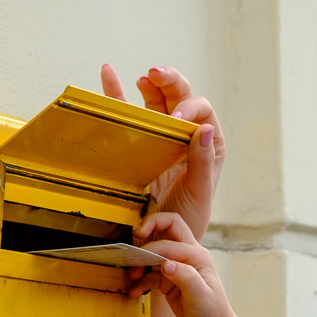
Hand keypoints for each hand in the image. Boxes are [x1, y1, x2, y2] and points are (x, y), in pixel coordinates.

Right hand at [100, 64, 224, 239]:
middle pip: (181, 97)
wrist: (162, 242)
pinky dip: (118, 92)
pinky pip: (128, 114)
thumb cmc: (186, 221)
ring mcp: (162, 138)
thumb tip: (205, 129)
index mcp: (207, 146)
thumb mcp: (198, 193)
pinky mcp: (139, 144)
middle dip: (170, 83)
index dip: (190, 107)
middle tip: (156, 75)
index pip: (203, 113)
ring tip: (144, 77)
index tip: (176, 118)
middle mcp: (186, 137)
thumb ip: (201, 162)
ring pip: (157, 100)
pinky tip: (108, 73)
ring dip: (150, 84)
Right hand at [127, 213, 236, 316]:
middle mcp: (187, 256)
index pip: (169, 242)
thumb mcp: (200, 295)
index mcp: (197, 255)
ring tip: (132, 276)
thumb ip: (185, 277)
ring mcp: (177, 267)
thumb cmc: (213, 311)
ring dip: (140, 262)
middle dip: (148, 228)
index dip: (152, 248)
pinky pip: (150, 274)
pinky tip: (134, 291)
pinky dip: (140, 281)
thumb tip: (166, 264)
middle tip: (134, 238)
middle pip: (166, 228)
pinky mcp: (169, 279)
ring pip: (154, 253)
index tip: (139, 258)